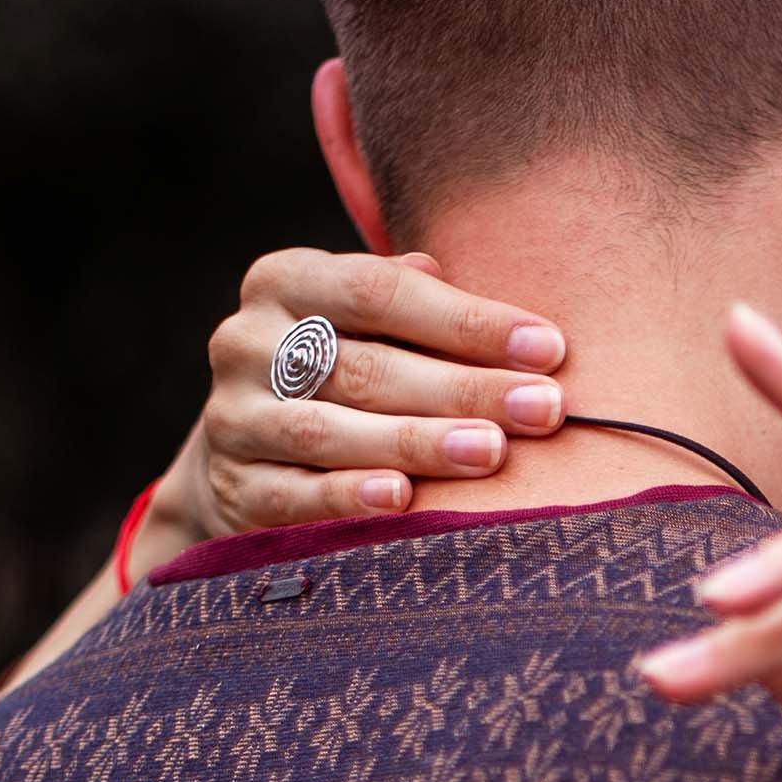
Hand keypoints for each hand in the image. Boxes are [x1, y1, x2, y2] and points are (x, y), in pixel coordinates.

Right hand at [188, 248, 569, 541]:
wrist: (250, 452)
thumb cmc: (342, 373)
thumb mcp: (369, 323)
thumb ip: (416, 303)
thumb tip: (469, 286)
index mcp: (286, 282)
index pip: (380, 292)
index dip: (466, 320)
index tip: (547, 347)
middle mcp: (248, 341)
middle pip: (368, 366)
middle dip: (465, 388)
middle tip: (543, 408)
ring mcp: (234, 416)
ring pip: (331, 430)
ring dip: (418, 442)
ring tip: (491, 451)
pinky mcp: (234, 485)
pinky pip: (294, 493)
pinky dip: (348, 496)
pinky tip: (403, 499)